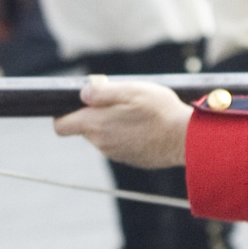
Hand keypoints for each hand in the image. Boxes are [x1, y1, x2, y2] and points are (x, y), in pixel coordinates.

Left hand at [53, 76, 191, 168]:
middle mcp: (101, 143)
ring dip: (111, 123)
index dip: (63, 113)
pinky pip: (118, 143)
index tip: (78, 102)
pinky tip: (143, 125)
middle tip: (118, 101)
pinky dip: (124, 134)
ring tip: (134, 112)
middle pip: (84, 128)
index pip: (61, 126)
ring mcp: (115, 154)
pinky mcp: (129, 158)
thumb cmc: (160, 111)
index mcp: (96, 125)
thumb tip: (83, 94)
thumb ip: (101, 92)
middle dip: (94, 114)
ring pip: (102, 135)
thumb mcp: (131, 90)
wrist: (186, 139)